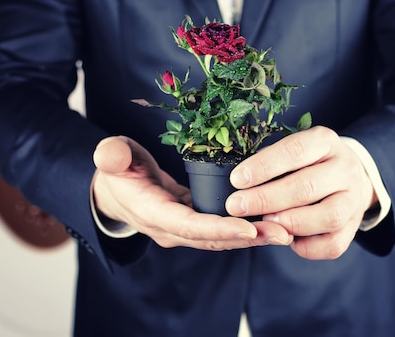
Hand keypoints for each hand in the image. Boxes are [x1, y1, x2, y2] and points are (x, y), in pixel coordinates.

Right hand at [92, 136, 291, 250]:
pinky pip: (222, 231)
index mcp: (151, 213)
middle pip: (212, 238)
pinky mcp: (194, 225)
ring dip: (253, 238)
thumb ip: (111, 155)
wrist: (115, 191)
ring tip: (285, 232)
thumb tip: (108, 155)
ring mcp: (183, 231)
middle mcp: (170, 229)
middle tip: (282, 232)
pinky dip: (246, 231)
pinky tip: (272, 224)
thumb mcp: (111, 156)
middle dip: (247, 238)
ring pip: (221, 239)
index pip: (188, 225)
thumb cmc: (117, 169)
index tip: (249, 228)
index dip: (218, 228)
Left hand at [226, 126, 378, 259]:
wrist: (351, 176)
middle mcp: (345, 168)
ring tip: (265, 222)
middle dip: (267, 198)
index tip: (237, 179)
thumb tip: (239, 182)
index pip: (295, 151)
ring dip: (292, 222)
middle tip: (237, 206)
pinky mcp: (354, 227)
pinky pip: (333, 244)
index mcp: (325, 142)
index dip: (264, 166)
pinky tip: (286, 239)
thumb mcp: (295, 149)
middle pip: (307, 186)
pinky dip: (307, 247)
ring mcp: (354, 199)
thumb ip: (271, 161)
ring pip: (328, 216)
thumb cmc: (310, 162)